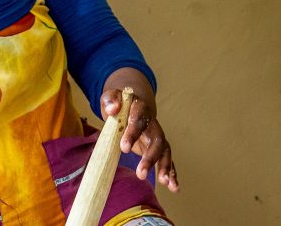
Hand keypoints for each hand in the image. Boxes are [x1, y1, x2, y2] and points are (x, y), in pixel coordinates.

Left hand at [100, 68, 178, 191]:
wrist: (129, 103)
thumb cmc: (117, 103)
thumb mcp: (110, 97)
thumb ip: (109, 100)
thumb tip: (113, 108)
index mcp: (140, 109)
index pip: (138, 120)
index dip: (132, 133)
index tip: (124, 148)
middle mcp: (152, 122)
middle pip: (156, 139)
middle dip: (150, 157)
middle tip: (141, 174)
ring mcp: (156, 134)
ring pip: (164, 150)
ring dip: (165, 166)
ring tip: (164, 182)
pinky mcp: (157, 146)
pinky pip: (167, 158)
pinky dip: (171, 172)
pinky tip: (173, 186)